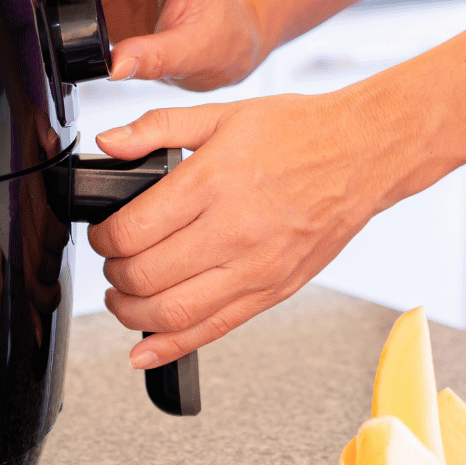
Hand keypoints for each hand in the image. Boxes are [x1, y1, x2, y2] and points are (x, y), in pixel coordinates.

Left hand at [89, 88, 405, 367]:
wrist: (362, 154)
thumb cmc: (298, 133)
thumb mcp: (221, 115)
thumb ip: (156, 127)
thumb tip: (108, 143)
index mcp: (212, 183)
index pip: (132, 232)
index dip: (102, 240)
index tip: (103, 235)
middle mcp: (233, 232)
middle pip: (145, 277)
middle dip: (113, 276)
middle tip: (112, 263)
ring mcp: (255, 269)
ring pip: (172, 314)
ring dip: (131, 313)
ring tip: (122, 298)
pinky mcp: (272, 292)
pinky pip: (212, 331)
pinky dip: (170, 347)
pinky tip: (143, 349)